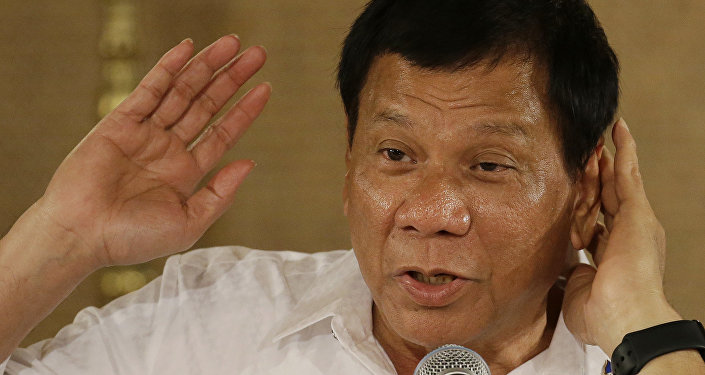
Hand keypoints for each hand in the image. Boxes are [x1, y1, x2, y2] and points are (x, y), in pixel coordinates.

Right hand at [37, 35, 269, 267]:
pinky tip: (189, 48)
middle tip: (257, 54)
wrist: (83, 236)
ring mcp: (145, 133)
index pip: (222, 133)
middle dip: (232, 79)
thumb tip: (250, 162)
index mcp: (186, 172)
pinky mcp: (119, 122)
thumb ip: (221, 194)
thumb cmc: (133, 238)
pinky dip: (169, 67)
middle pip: (207, 104)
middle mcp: (168, 148)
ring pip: (182, 91)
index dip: (244, 111)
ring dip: (207, 66)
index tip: (265, 88)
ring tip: (232, 43)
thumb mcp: (189, 223)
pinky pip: (150, 88)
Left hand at [563, 118, 680, 354]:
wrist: (626, 318)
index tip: (575, 193)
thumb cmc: (602, 316)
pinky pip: (628, 172)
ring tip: (597, 135)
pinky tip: (618, 129)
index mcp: (612, 254)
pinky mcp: (637, 212)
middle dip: (596, 176)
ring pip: (614, 181)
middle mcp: (626, 235)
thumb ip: (569, 271)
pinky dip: (624, 149)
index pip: (596, 221)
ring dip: (604, 158)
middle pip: (605, 197)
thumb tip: (559, 266)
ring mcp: (634, 222)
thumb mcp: (577, 288)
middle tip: (587, 152)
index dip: (584, 206)